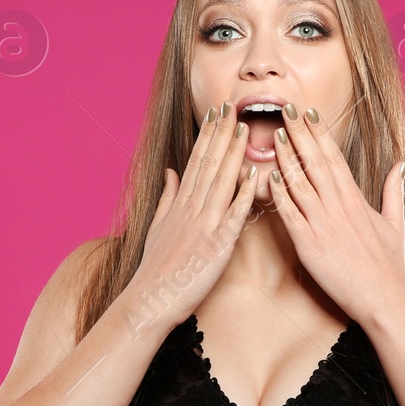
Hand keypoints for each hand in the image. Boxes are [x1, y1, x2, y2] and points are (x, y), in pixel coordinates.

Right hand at [121, 102, 258, 335]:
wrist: (151, 299)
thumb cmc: (156, 268)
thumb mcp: (157, 226)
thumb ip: (166, 196)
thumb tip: (170, 170)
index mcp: (179, 203)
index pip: (196, 160)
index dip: (207, 135)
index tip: (217, 112)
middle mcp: (191, 209)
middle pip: (209, 164)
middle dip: (221, 133)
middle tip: (233, 106)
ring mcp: (204, 225)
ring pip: (222, 182)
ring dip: (234, 154)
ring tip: (245, 128)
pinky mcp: (217, 245)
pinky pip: (233, 215)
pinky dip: (244, 193)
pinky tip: (254, 174)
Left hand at [266, 102, 404, 324]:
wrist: (385, 298)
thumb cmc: (389, 265)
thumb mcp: (396, 222)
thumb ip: (394, 190)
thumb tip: (402, 164)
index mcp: (356, 198)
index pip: (334, 156)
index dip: (319, 132)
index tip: (307, 112)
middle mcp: (338, 206)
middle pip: (315, 161)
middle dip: (299, 133)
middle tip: (285, 108)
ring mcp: (323, 224)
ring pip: (299, 182)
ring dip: (285, 157)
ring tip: (273, 134)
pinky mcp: (309, 245)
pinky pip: (289, 214)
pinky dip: (279, 194)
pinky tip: (268, 176)